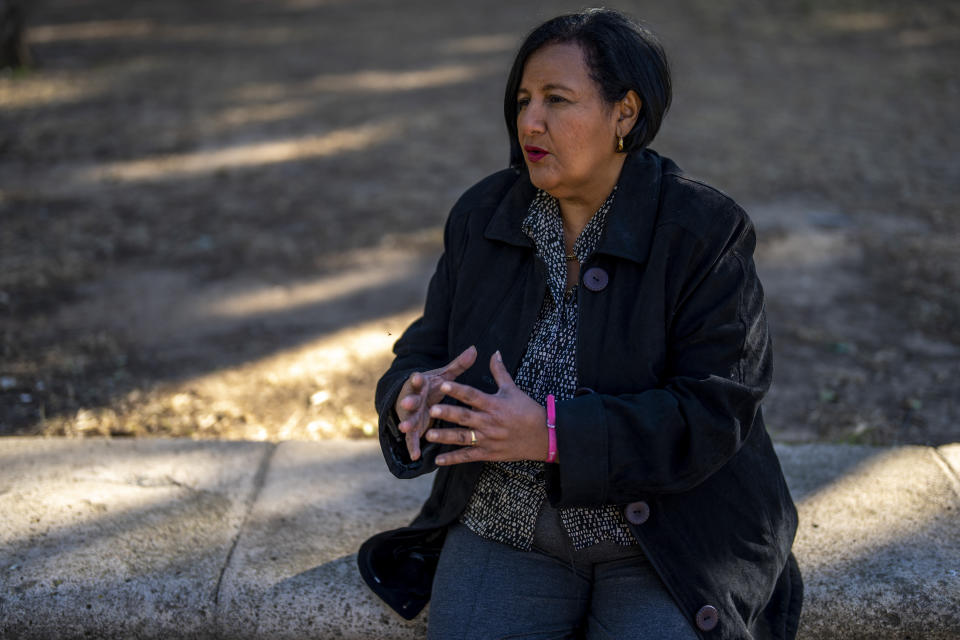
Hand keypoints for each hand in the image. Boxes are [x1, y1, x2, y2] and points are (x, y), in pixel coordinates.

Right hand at [395, 345, 477, 460]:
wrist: (412, 400)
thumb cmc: (430, 386)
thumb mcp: (443, 376)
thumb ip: (458, 365)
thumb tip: (474, 349)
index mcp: (421, 385)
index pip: (417, 381)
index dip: (416, 379)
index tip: (417, 377)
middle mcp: (413, 399)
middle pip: (410, 400)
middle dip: (408, 401)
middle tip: (407, 403)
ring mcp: (411, 415)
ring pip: (409, 419)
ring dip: (407, 423)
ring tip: (404, 428)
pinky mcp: (412, 429)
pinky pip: (412, 439)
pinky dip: (413, 446)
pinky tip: (415, 455)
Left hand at [424, 350, 548, 465]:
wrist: (544, 435)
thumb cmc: (528, 410)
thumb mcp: (513, 389)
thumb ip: (500, 372)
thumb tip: (494, 352)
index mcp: (494, 405)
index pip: (472, 395)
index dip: (457, 390)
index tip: (443, 384)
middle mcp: (489, 422)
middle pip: (465, 416)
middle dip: (447, 413)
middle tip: (431, 409)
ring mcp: (488, 439)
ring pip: (463, 438)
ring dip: (445, 437)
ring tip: (428, 434)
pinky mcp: (489, 453)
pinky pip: (468, 456)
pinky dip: (453, 459)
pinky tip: (437, 460)